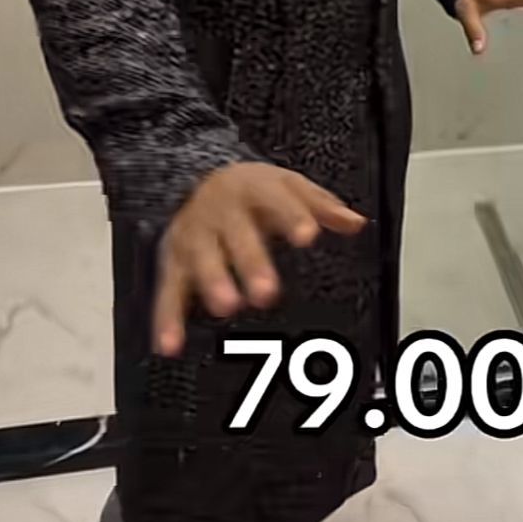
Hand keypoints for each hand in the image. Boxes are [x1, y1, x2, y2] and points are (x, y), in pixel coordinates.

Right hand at [152, 161, 365, 355]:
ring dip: (212, 282)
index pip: (277, 201)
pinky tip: (171, 343)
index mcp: (254, 189)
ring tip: (226, 305)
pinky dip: (167, 318)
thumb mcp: (289, 186)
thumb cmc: (253, 191)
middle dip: (251, 262)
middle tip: (266, 291)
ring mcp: (195, 237)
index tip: (308, 235)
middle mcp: (221, 212)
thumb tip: (355, 223)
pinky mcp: (174, 262)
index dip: (292, 217)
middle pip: (237, 235)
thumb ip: (322, 206)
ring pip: (202, 259)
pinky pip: (169, 291)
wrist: (196, 178)